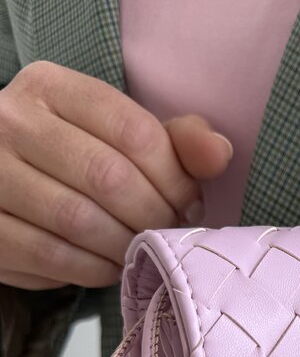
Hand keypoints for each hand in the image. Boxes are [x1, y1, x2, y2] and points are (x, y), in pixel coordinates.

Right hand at [0, 60, 232, 289]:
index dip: (175, 178)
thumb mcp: (122, 137)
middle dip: (154, 216)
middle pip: (108, 177)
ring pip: (78, 220)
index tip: (189, 204)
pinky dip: (92, 269)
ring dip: (124, 245)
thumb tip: (220, 153)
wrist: (4, 187)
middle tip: (168, 233)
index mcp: (50, 87)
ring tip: (141, 250)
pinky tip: (108, 265)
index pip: (132, 130)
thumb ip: (176, 141)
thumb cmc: (76, 159)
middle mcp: (9, 120)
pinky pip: (50, 255)